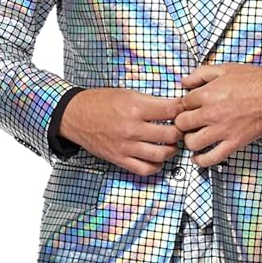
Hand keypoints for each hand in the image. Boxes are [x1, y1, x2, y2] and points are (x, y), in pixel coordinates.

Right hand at [59, 86, 187, 173]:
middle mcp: (132, 128)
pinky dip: (156, 166)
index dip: (183, 110)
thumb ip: (151, 102)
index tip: (185, 110)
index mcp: (136, 108)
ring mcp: (126, 146)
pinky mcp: (119, 159)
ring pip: (161, 154)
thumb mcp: (127, 93)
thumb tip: (174, 106)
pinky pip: (145, 169)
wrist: (76, 115)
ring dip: (171, 150)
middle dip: (180, 132)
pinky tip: (157, 158)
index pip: (171, 110)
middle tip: (180, 129)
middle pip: (171, 135)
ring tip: (171, 144)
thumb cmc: (100, 102)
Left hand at [173, 63, 261, 164]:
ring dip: (190, 141)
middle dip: (183, 123)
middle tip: (189, 122)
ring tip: (195, 137)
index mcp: (208, 94)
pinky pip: (212, 158)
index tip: (188, 107)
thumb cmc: (255, 80)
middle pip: (182, 124)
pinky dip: (201, 160)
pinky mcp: (234, 143)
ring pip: (192, 142)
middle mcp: (212, 113)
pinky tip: (198, 157)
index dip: (183, 105)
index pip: (182, 104)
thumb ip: (201, 74)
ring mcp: (223, 130)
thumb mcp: (225, 69)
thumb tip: (184, 82)